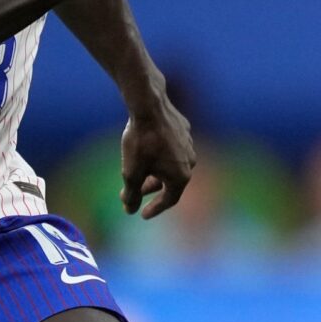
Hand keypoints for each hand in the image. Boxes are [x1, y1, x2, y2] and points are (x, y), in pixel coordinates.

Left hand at [120, 91, 195, 218]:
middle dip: (152, 189)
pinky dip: (161, 155)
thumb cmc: (141, 142)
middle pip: (171, 183)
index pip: (169, 200)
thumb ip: (131, 195)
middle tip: (136, 193)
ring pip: (172, 165)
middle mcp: (190, 163)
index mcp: (181, 177)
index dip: (154, 209)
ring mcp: (189, 145)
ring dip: (157, 172)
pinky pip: (173, 148)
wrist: (149, 106)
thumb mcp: (131, 173)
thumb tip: (130, 210)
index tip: (142, 214)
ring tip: (141, 171)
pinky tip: (148, 149)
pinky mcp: (185, 130)